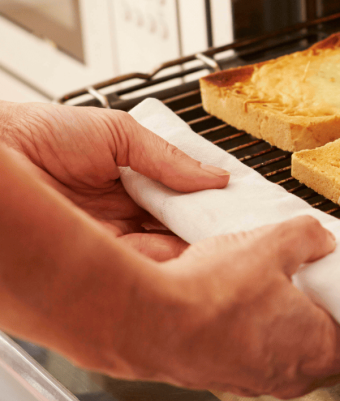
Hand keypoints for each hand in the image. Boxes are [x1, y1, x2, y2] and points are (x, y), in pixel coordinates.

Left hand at [0, 102, 229, 259]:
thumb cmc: (38, 134)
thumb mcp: (117, 133)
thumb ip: (168, 157)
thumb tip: (216, 176)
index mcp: (130, 184)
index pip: (181, 201)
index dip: (210, 205)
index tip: (240, 208)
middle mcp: (123, 216)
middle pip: (177, 230)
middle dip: (207, 230)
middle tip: (239, 230)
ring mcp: (110, 240)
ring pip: (165, 253)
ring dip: (192, 249)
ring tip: (223, 243)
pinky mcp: (95, 260)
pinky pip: (140, 266)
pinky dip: (167, 262)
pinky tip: (189, 254)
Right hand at [122, 216, 339, 397]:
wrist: (144, 321)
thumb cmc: (208, 296)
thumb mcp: (272, 245)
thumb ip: (307, 237)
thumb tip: (319, 237)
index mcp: (319, 348)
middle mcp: (293, 373)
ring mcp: (258, 379)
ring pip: (300, 358)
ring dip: (306, 330)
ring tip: (297, 293)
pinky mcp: (228, 374)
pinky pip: (265, 356)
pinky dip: (271, 335)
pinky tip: (255, 305)